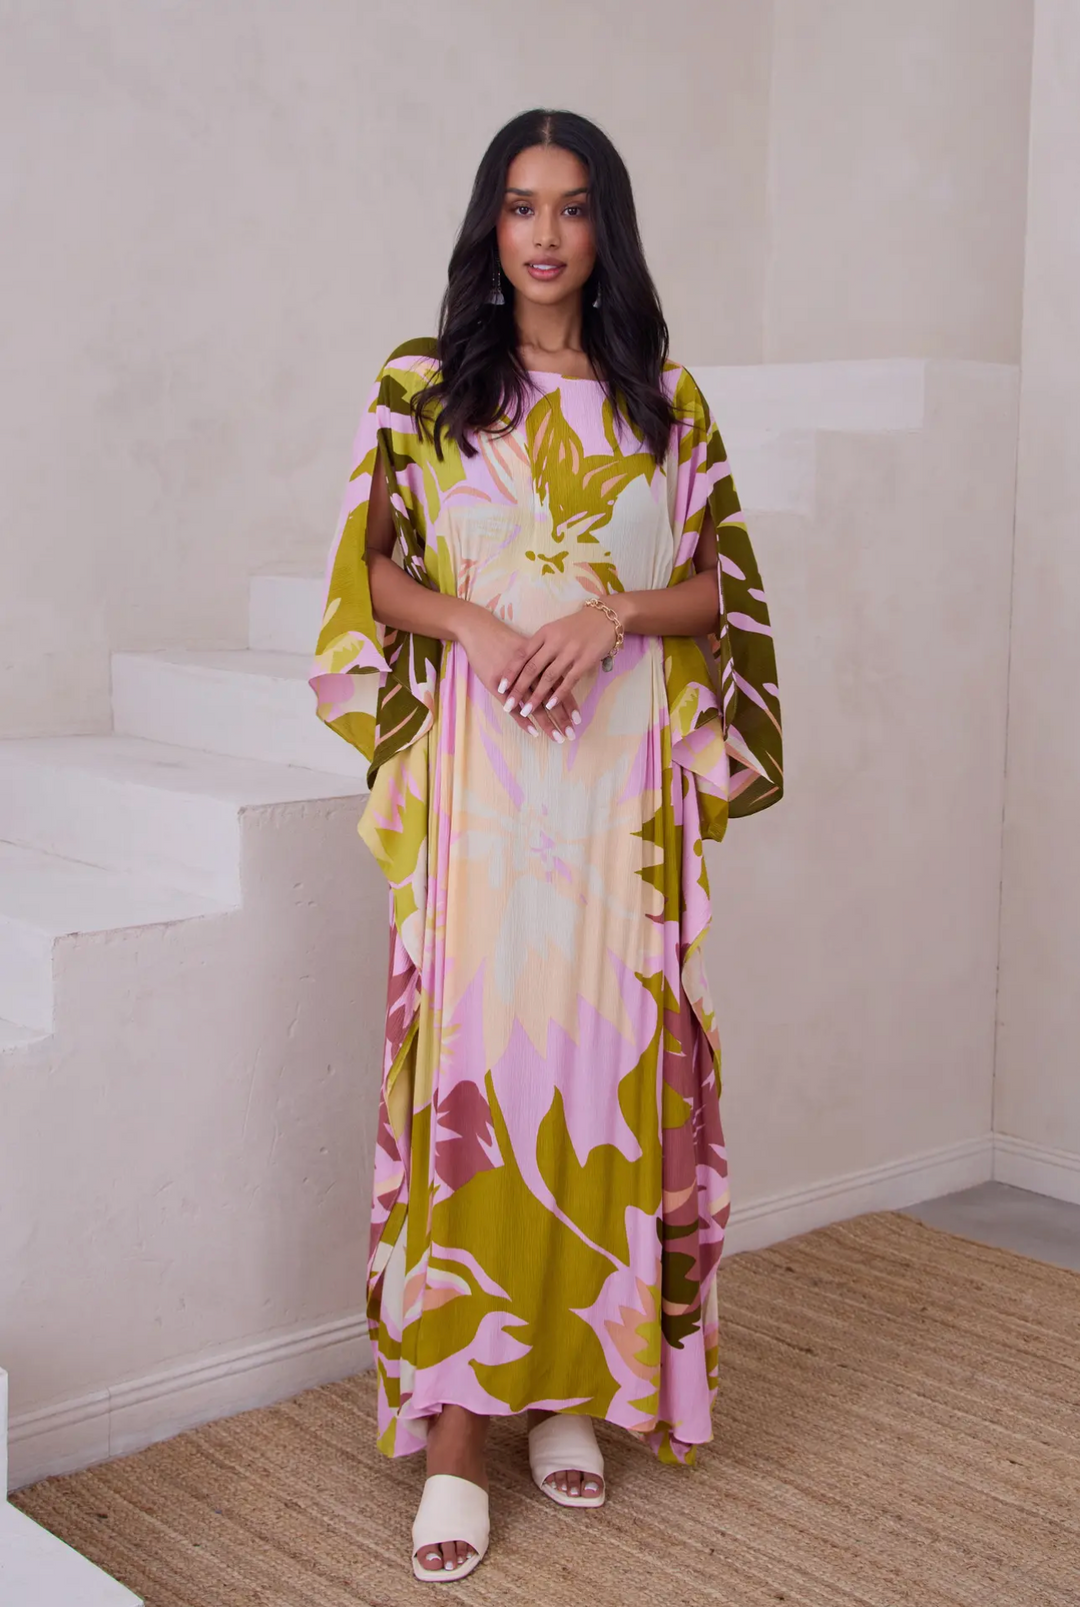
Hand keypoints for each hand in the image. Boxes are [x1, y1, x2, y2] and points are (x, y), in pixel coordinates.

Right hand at [456, 604, 579, 741]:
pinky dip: (524, 720)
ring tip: (557, 737)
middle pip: (550, 697)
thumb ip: (543, 663)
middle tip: (572, 734)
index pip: (559, 685)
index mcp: (541, 661)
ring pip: (534, 704)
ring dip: (546, 722)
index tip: (578, 719)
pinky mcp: (497, 685)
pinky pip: (513, 706)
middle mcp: (530, 672)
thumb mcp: (528, 648)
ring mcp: (513, 680)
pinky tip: (534, 732)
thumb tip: (559, 678)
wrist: (479, 630)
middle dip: (562, 717)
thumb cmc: (504, 639)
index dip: (569, 703)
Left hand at [498, 601, 618, 721]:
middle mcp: (555, 642)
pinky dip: (558, 695)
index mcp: (544, 633)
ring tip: (526, 711)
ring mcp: (570, 652)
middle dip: (518, 689)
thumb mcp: (554, 629)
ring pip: (548, 678)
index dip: (510, 672)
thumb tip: (521, 663)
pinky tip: (550, 706)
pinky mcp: (585, 661)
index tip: (500, 687)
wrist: (606, 617)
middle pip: (532, 669)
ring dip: (536, 697)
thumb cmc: (577, 625)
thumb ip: (539, 644)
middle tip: (508, 705)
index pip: (522, 654)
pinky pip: (569, 681)